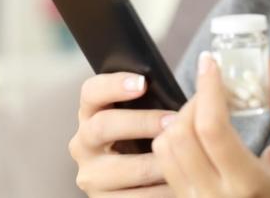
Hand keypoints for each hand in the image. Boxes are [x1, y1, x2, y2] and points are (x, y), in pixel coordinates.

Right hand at [69, 72, 176, 196]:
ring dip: (156, 162)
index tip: (143, 82)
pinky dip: (159, 190)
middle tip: (173, 122)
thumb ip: (152, 101)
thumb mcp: (142, 113)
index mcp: (91, 112)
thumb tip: (185, 91)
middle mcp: (84, 143)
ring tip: (184, 156)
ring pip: (121, 168)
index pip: (92, 91)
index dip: (115, 84)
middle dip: (142, 122)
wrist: (138, 176)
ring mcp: (90, 175)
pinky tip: (179, 180)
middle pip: (103, 126)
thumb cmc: (146, 134)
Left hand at [152, 52, 269, 197]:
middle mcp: (214, 197)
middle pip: (181, 134)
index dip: (207, 88)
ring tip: (205, 110)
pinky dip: (174, 139)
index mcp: (247, 183)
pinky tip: (197, 134)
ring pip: (165, 149)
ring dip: (180, 119)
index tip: (211, 61)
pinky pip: (165, 165)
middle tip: (214, 89)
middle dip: (194, 101)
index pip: (212, 128)